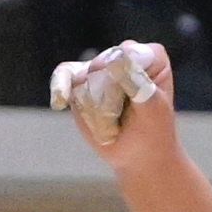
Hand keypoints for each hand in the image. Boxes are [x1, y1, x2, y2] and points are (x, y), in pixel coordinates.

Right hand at [51, 41, 178, 166]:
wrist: (137, 156)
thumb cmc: (152, 132)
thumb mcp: (152, 108)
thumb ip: (135, 82)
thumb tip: (113, 60)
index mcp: (150, 56)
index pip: (129, 56)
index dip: (127, 81)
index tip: (139, 104)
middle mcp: (124, 55)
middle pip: (104, 64)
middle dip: (108, 94)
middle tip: (123, 116)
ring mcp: (101, 68)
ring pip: (84, 74)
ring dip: (93, 102)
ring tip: (110, 121)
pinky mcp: (81, 82)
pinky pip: (64, 75)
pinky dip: (60, 87)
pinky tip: (60, 101)